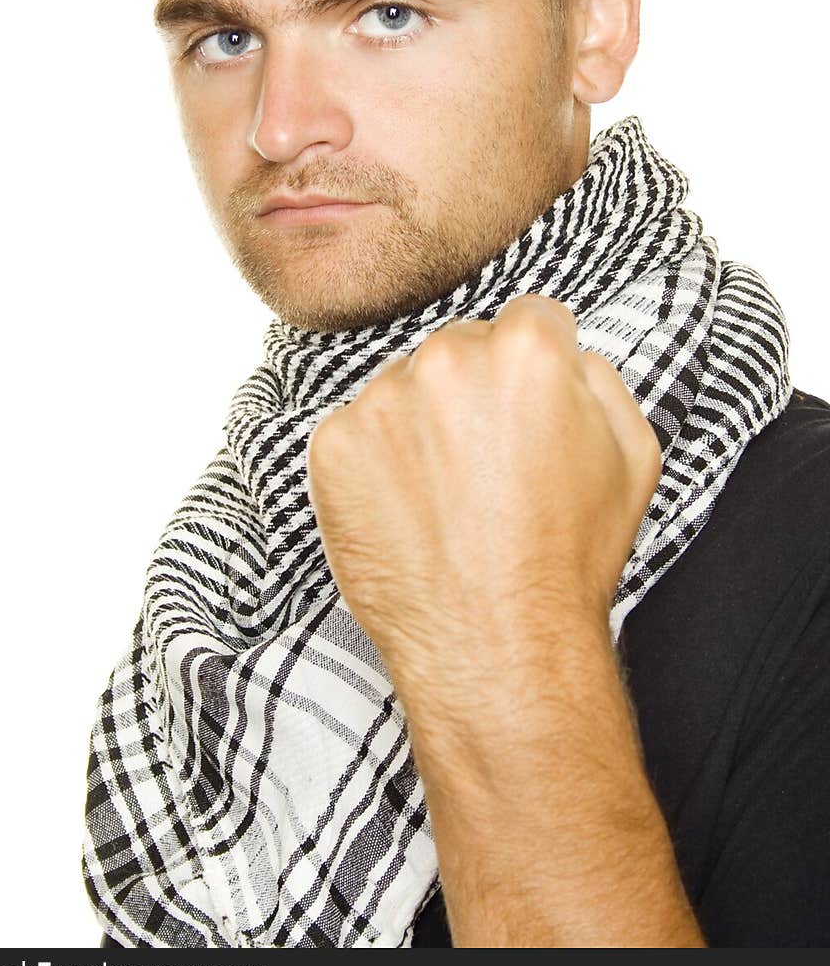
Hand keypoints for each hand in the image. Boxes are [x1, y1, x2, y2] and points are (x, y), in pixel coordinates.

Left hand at [306, 293, 660, 707]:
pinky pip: (358, 431)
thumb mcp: (632, 455)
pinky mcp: (333, 445)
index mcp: (526, 351)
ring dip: (421, 424)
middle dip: (475, 391)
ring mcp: (381, 401)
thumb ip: (597, 377)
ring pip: (405, 388)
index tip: (530, 411)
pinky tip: (410, 510)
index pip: (529, 318)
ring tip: (450, 498)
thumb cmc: (567, 559)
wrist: (497, 647)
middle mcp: (446, 359)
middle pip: (462, 348)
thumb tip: (563, 352)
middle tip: (490, 466)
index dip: (537, 366)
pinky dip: (376, 464)